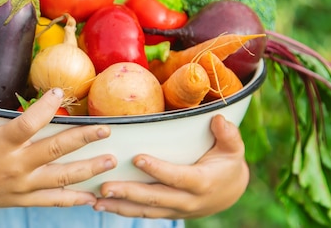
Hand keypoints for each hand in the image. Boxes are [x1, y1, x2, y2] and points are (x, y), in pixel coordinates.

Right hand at [0, 77, 116, 210]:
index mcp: (0, 144)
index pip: (26, 125)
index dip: (43, 109)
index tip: (59, 92)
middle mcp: (15, 165)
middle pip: (53, 151)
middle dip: (82, 139)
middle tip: (105, 129)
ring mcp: (22, 184)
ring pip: (60, 178)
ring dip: (88, 170)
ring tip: (111, 160)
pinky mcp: (25, 198)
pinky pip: (52, 200)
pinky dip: (73, 199)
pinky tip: (94, 197)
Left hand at [93, 115, 248, 218]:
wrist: (231, 191)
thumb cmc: (228, 163)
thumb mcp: (233, 148)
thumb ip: (228, 134)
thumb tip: (218, 118)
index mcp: (202, 182)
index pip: (177, 177)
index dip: (158, 169)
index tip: (137, 158)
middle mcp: (188, 201)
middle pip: (155, 198)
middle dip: (129, 193)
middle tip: (105, 187)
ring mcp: (177, 209)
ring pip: (146, 210)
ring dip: (120, 206)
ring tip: (96, 200)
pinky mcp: (168, 212)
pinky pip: (145, 213)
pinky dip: (124, 210)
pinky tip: (103, 205)